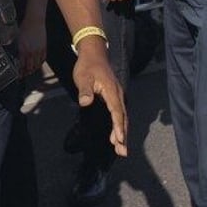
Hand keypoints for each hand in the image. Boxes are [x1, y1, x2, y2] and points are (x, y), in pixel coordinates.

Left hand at [17, 14, 46, 76]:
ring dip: (33, 69)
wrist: (35, 21)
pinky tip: (38, 64)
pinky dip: (40, 63)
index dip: (20, 72)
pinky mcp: (44, 48)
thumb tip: (16, 55)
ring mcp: (38, 50)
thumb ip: (17, 48)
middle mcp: (31, 51)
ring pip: (37, 65)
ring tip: (30, 71)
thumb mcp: (17, 38)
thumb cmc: (25, 27)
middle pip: (29, 67)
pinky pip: (42, 59)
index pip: (21, 65)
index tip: (18, 74)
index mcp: (23, 49)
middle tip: (24, 75)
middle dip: (26, 73)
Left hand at [72, 37, 127, 156]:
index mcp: (111, 90)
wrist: (94, 54)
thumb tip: (85, 102)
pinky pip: (120, 114)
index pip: (116, 111)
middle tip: (122, 152)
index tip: (119, 139)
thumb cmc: (87, 66)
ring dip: (122, 133)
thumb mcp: (83, 77)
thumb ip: (85, 90)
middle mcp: (118, 94)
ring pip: (123, 117)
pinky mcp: (115, 97)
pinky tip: (116, 136)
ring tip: (120, 149)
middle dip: (123, 135)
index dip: (118, 126)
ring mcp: (118, 96)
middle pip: (123, 117)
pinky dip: (120, 125)